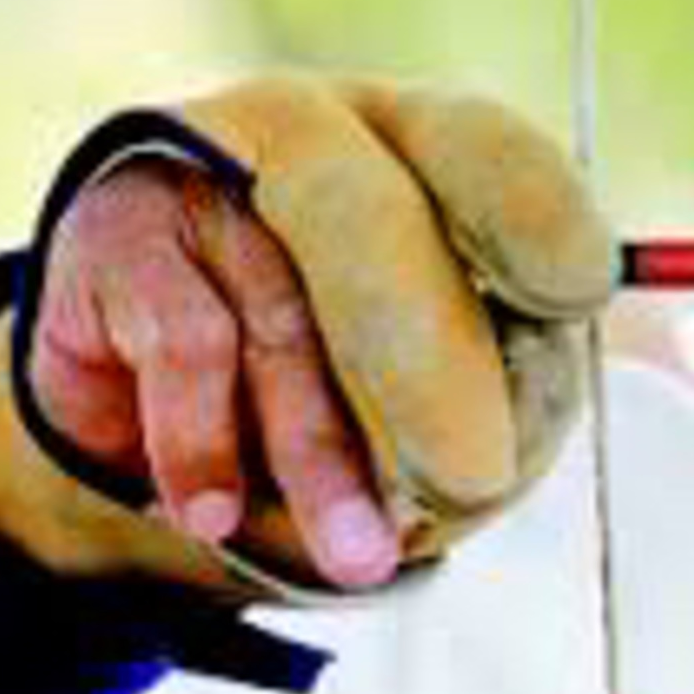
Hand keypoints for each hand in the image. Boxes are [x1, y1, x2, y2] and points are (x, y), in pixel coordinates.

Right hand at [0, 75, 613, 597]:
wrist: (150, 417)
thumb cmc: (336, 389)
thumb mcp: (442, 381)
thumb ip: (505, 374)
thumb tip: (535, 388)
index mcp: (424, 147)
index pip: (491, 153)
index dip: (535, 217)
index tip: (575, 293)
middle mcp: (317, 134)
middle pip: (383, 231)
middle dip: (431, 371)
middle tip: (471, 480)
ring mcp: (206, 173)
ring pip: (285, 321)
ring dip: (320, 460)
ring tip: (360, 560)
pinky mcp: (117, 234)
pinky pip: (185, 350)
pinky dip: (202, 445)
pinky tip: (210, 514)